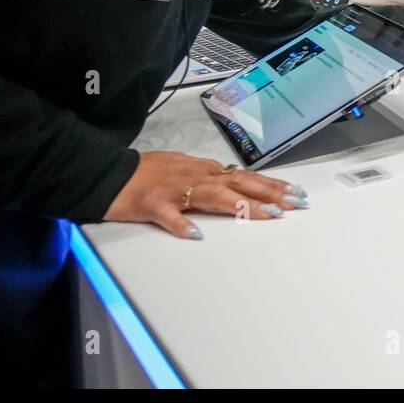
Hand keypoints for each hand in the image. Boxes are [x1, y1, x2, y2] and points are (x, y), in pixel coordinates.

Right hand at [104, 150, 307, 239]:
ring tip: (267, 215)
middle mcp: (194, 176)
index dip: (271, 185)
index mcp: (202, 170)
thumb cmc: (145, 172)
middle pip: (239, 184)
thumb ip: (207, 175)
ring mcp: (174, 190)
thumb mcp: (183, 167)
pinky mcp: (153, 205)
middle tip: (295, 203)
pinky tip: (195, 235)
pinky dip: (182, 225)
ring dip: (242, 205)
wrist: (108, 172)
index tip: (295, 193)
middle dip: (270, 193)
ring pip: (213, 195)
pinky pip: (169, 216)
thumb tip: (231, 179)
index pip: (244, 177)